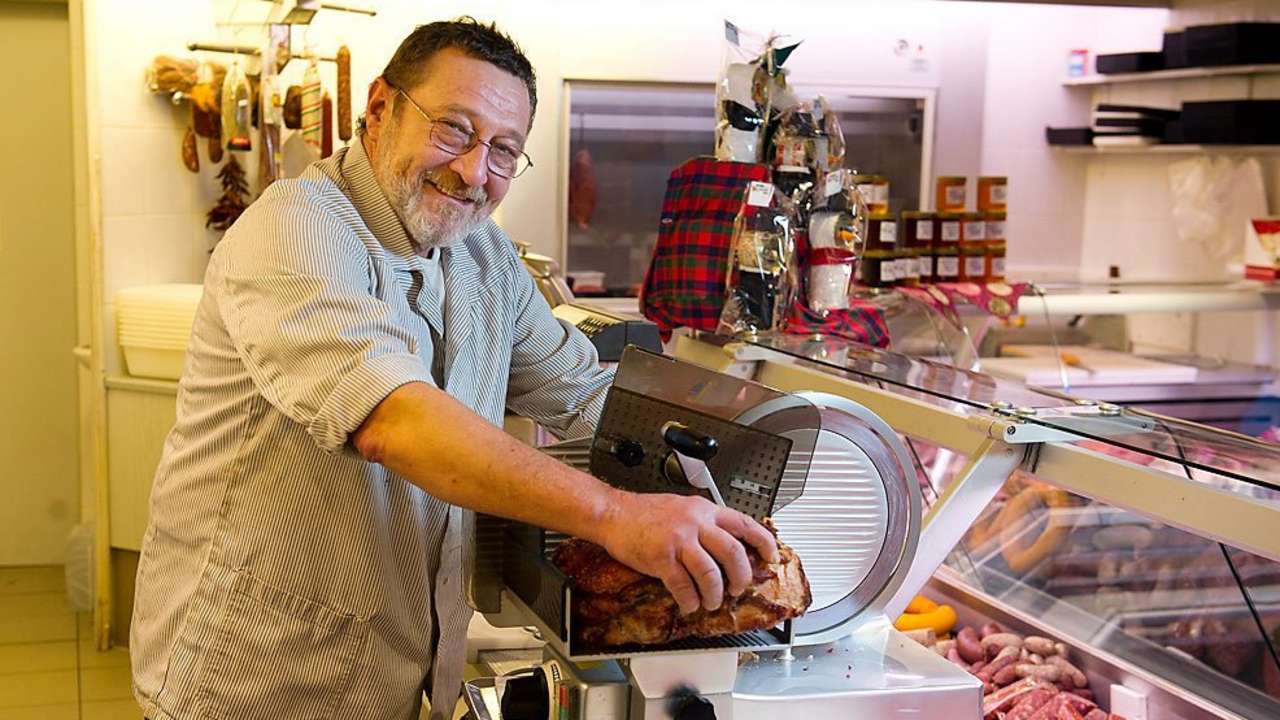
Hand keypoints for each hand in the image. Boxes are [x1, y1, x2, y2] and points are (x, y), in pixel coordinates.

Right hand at [596, 490, 779, 614]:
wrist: (613, 513)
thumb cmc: (644, 512)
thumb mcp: (683, 506)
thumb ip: (705, 521)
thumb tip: (727, 541)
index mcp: (704, 510)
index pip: (744, 524)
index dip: (763, 543)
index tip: (772, 557)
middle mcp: (695, 523)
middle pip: (733, 552)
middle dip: (741, 576)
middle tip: (739, 588)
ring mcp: (678, 540)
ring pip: (711, 573)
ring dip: (715, 594)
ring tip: (712, 601)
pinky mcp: (661, 558)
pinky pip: (683, 586)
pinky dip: (690, 600)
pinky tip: (689, 604)